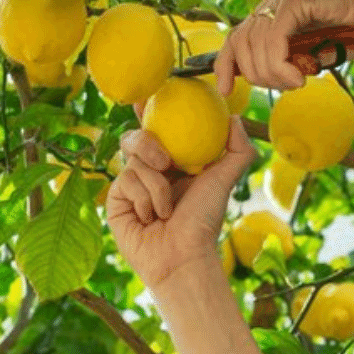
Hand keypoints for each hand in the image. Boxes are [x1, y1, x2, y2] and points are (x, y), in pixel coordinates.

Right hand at [105, 114, 256, 291]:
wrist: (182, 256)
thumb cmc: (204, 220)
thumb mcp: (225, 179)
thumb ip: (238, 149)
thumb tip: (234, 117)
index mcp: (171, 162)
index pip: (156, 128)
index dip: (148, 109)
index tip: (148, 97)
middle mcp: (148, 171)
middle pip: (136, 137)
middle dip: (148, 142)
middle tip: (166, 162)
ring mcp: (130, 185)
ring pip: (133, 160)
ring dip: (157, 186)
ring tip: (166, 208)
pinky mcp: (115, 199)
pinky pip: (125, 180)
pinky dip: (144, 199)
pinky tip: (151, 218)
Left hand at [214, 0, 353, 92]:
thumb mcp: (322, 52)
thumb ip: (299, 62)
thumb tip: (284, 78)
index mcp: (275, 11)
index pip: (236, 37)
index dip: (226, 64)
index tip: (226, 89)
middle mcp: (272, 1)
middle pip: (240, 43)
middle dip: (255, 75)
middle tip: (284, 87)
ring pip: (255, 44)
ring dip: (271, 74)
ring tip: (295, 83)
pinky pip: (273, 39)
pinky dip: (279, 64)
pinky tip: (297, 77)